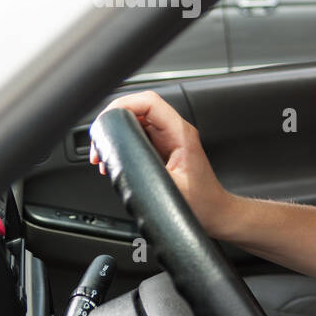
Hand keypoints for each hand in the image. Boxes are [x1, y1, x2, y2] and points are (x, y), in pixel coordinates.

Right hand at [89, 90, 236, 238]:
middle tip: (99, 146)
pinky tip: (113, 160)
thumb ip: (148, 172)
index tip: (105, 123)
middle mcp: (175, 132)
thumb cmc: (202, 203)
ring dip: (115, 133)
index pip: (150, 102)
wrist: (215, 213)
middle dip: (113, 122)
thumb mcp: (170, 188)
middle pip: (138, 108)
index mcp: (181, 134)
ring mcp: (169, 139)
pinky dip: (121, 143)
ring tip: (102, 154)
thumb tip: (122, 161)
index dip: (123, 105)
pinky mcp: (163, 149)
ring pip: (136, 121)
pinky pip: (138, 135)